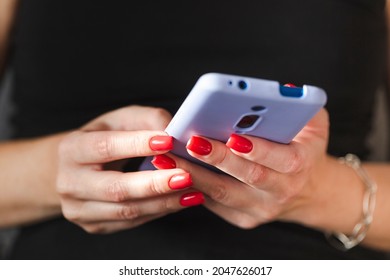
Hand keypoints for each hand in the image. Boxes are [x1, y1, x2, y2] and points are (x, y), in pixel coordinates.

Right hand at [56, 106, 203, 233]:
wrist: (77, 169)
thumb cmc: (104, 139)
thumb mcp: (121, 120)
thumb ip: (146, 119)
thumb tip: (174, 130)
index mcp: (71, 149)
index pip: (105, 147)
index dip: (137, 144)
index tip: (169, 140)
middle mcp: (69, 183)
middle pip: (115, 188)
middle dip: (154, 183)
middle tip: (186, 175)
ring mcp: (78, 209)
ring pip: (126, 210)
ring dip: (163, 202)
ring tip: (192, 191)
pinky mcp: (94, 225)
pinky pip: (131, 222)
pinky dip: (159, 211)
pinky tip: (179, 201)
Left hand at [153, 109, 330, 228]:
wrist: (308, 191)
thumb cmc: (305, 149)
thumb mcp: (314, 125)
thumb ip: (300, 107)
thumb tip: (279, 91)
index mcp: (300, 166)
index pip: (280, 159)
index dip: (257, 149)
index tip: (233, 136)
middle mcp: (281, 191)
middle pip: (247, 177)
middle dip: (218, 159)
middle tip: (192, 142)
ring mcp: (260, 209)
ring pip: (223, 193)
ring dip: (195, 175)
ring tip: (169, 158)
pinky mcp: (243, 218)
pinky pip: (215, 203)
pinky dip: (193, 186)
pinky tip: (173, 171)